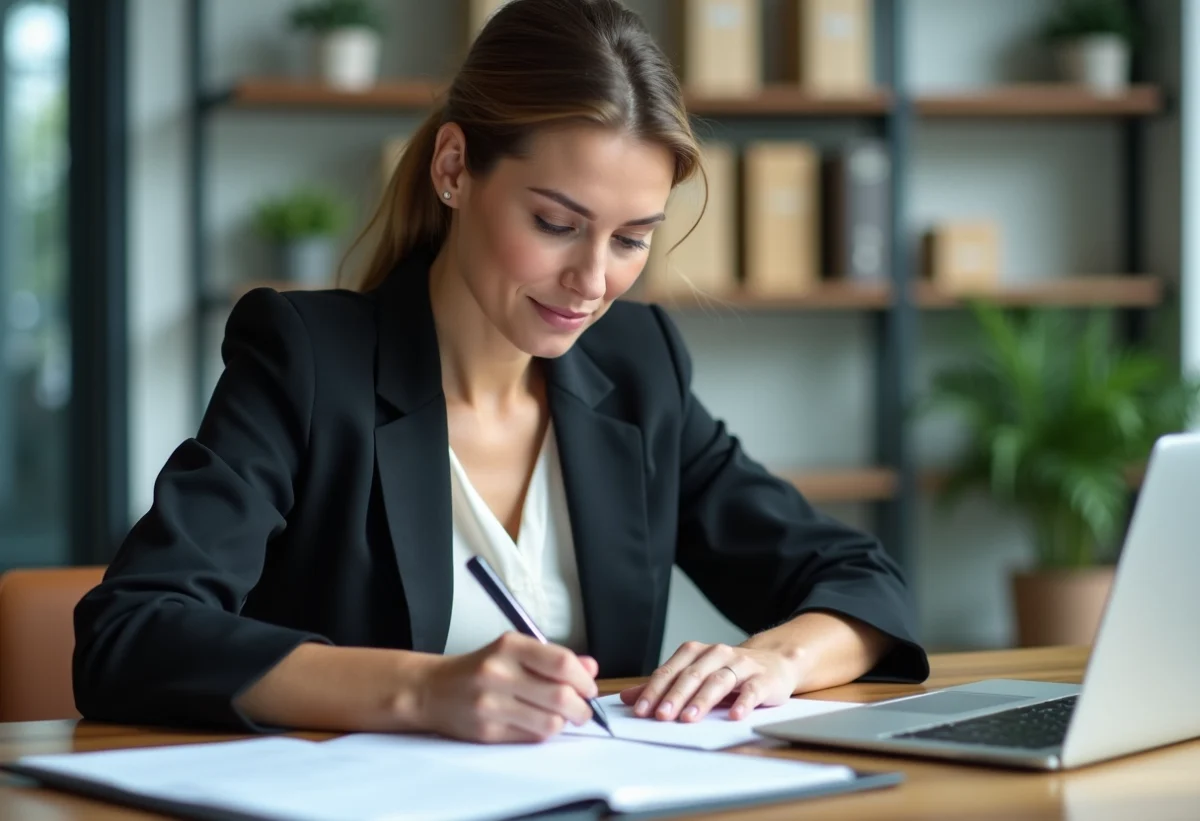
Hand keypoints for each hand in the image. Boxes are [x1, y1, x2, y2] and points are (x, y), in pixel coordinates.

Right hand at [416, 632, 599, 742]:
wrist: (432, 690)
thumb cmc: (479, 669)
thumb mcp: (513, 651)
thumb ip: (552, 659)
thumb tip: (591, 667)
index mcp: (509, 646)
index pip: (561, 663)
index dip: (583, 678)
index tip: (589, 687)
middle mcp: (499, 673)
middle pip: (560, 696)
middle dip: (581, 707)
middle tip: (583, 709)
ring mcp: (491, 704)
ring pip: (550, 722)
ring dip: (565, 723)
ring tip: (562, 718)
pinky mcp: (487, 731)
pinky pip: (532, 737)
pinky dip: (544, 733)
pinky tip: (539, 724)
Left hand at [618, 641, 801, 722]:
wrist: (773, 662)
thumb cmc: (728, 672)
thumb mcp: (694, 676)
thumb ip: (663, 687)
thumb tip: (628, 698)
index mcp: (695, 652)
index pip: (670, 671)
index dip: (654, 690)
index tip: (641, 711)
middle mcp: (717, 654)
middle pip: (692, 675)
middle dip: (675, 696)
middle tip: (661, 716)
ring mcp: (741, 665)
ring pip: (718, 681)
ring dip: (702, 700)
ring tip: (689, 718)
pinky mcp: (763, 679)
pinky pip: (752, 690)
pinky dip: (743, 702)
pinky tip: (734, 716)